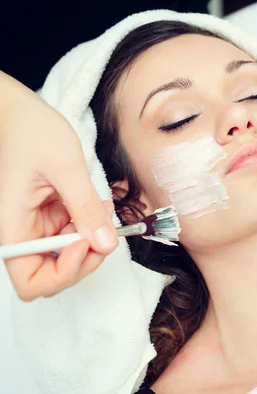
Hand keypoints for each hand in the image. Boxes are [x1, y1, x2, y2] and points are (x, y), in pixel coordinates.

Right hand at [0, 71, 118, 300]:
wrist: (16, 109)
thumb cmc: (30, 129)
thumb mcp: (65, 166)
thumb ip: (86, 208)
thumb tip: (106, 244)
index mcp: (13, 227)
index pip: (31, 283)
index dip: (63, 274)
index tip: (84, 243)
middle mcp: (21, 233)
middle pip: (51, 276)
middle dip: (83, 260)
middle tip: (104, 231)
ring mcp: (35, 226)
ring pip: (65, 257)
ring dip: (90, 241)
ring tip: (102, 210)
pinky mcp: (46, 217)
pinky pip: (70, 235)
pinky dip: (88, 226)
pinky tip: (97, 206)